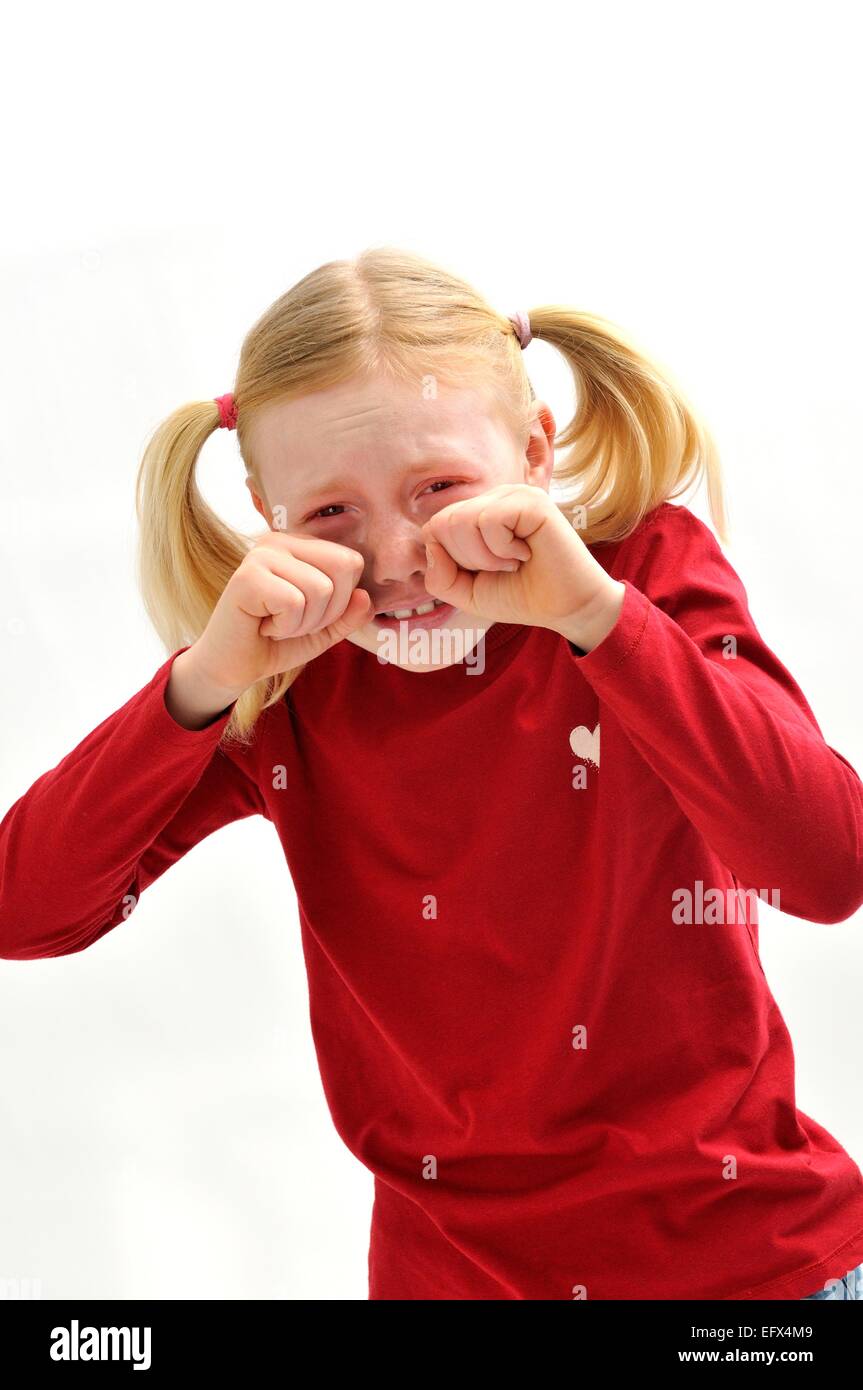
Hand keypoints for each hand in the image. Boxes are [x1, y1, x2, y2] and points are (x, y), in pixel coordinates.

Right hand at [181, 531, 373, 702]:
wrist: (232, 667)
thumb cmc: (275, 643)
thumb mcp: (324, 630)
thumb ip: (349, 615)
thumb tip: (365, 597)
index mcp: (300, 546)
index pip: (351, 561)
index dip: (341, 600)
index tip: (308, 614)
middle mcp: (280, 541)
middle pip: (343, 567)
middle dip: (327, 611)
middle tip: (293, 621)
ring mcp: (261, 554)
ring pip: (321, 588)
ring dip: (303, 623)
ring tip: (276, 624)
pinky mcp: (247, 576)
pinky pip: (294, 602)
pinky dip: (285, 627)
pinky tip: (262, 625)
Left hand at [421, 483, 624, 651]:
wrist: (566, 608)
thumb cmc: (521, 596)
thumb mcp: (467, 593)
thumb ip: (439, 576)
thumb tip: (430, 543)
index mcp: (479, 512)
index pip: (434, 527)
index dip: (450, 561)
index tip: (484, 572)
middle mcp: (495, 497)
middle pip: (443, 522)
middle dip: (466, 559)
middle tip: (502, 568)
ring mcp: (514, 495)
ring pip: (461, 520)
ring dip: (484, 556)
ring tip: (513, 562)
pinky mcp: (531, 501)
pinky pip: (488, 520)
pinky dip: (501, 549)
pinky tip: (526, 553)